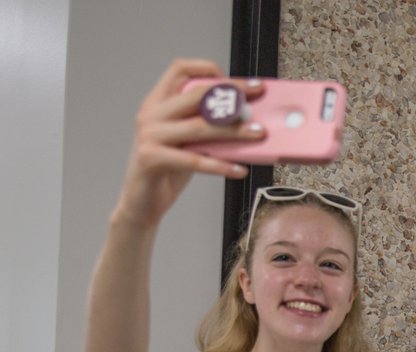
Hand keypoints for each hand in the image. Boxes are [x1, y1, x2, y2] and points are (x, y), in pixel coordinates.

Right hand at [113, 58, 264, 228]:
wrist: (142, 203)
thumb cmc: (167, 170)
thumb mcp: (188, 142)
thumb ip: (207, 127)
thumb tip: (247, 120)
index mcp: (157, 103)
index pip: (179, 69)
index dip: (208, 69)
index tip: (238, 82)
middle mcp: (151, 114)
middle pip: (196, 95)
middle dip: (232, 95)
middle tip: (258, 99)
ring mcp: (149, 135)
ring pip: (199, 126)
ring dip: (234, 130)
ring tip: (258, 134)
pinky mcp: (151, 158)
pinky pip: (194, 160)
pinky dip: (221, 165)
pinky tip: (239, 169)